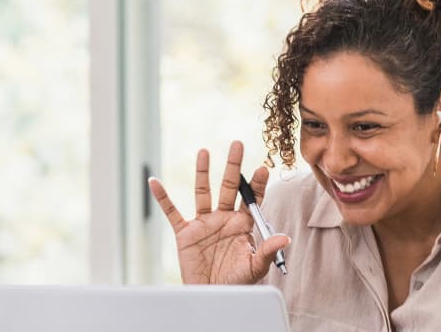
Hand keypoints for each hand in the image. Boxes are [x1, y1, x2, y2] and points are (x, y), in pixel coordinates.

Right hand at [148, 140, 289, 283]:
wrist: (212, 296)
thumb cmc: (237, 282)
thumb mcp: (255, 267)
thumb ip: (268, 250)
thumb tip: (285, 238)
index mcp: (243, 223)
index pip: (252, 198)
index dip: (257, 183)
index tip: (262, 168)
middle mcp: (224, 218)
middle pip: (229, 187)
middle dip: (233, 166)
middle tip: (237, 144)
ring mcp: (204, 223)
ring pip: (203, 192)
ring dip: (203, 172)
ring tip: (204, 151)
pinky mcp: (185, 233)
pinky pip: (172, 212)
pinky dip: (162, 198)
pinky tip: (154, 182)